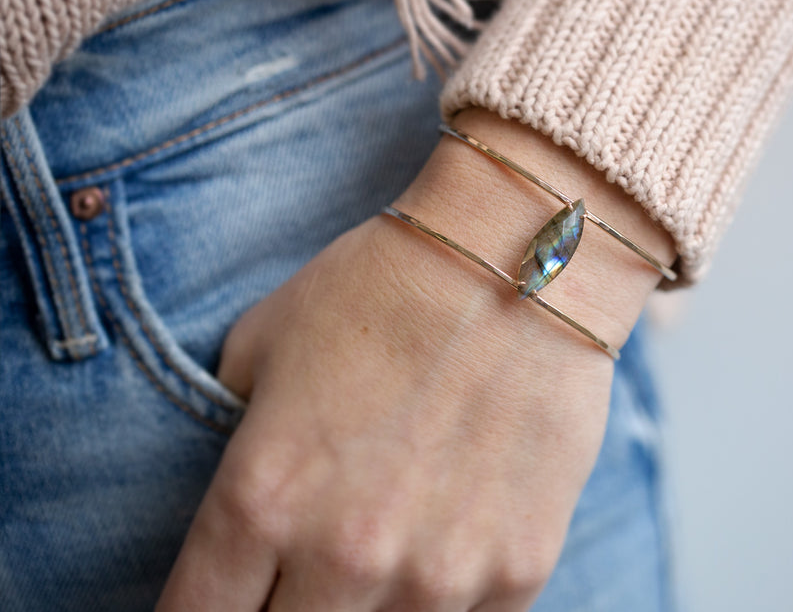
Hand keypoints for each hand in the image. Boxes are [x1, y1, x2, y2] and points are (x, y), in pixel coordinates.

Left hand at [155, 109, 674, 609]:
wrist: (521, 259)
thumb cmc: (384, 286)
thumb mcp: (263, 342)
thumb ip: (229, 434)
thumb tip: (237, 501)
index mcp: (260, 498)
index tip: (226, 596)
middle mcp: (344, 555)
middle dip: (285, 610)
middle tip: (302, 571)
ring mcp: (438, 575)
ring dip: (367, 606)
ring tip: (381, 550)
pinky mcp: (517, 570)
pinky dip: (444, 599)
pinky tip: (447, 541)